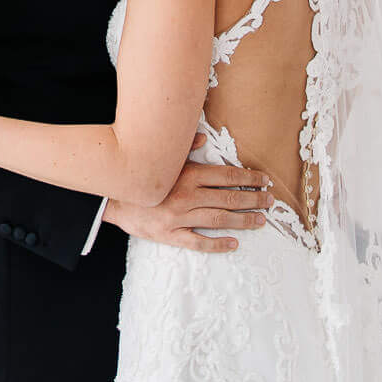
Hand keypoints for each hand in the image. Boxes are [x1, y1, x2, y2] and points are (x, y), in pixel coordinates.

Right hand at [104, 137, 269, 253]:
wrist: (111, 197)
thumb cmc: (141, 175)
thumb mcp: (162, 158)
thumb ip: (184, 148)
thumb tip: (203, 137)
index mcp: (188, 174)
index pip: (227, 175)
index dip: (248, 178)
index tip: (265, 180)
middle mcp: (187, 195)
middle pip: (229, 198)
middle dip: (253, 199)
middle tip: (270, 201)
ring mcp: (179, 216)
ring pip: (219, 219)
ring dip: (243, 220)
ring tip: (260, 221)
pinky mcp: (170, 234)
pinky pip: (197, 241)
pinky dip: (217, 243)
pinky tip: (233, 243)